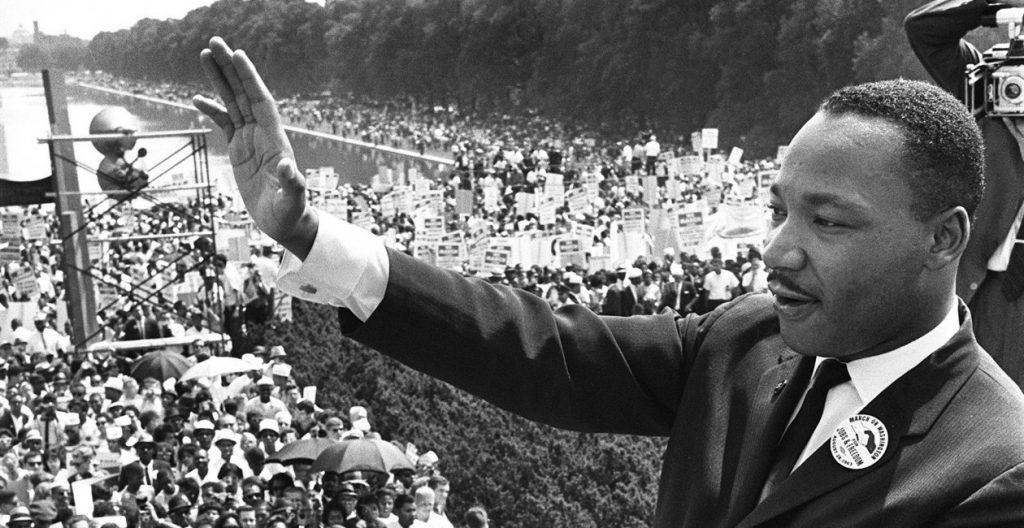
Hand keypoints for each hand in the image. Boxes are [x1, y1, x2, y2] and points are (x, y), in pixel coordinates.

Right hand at [193, 37, 317, 258]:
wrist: (285, 222)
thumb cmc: (291, 213)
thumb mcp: (292, 200)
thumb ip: (292, 184)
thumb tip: (289, 167)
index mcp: (274, 140)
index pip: (261, 102)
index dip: (250, 79)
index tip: (239, 56)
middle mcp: (263, 134)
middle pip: (244, 93)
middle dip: (230, 68)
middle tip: (214, 42)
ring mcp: (251, 140)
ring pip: (233, 102)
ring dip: (220, 79)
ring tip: (205, 54)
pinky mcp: (240, 149)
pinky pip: (224, 123)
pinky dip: (212, 110)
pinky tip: (196, 98)